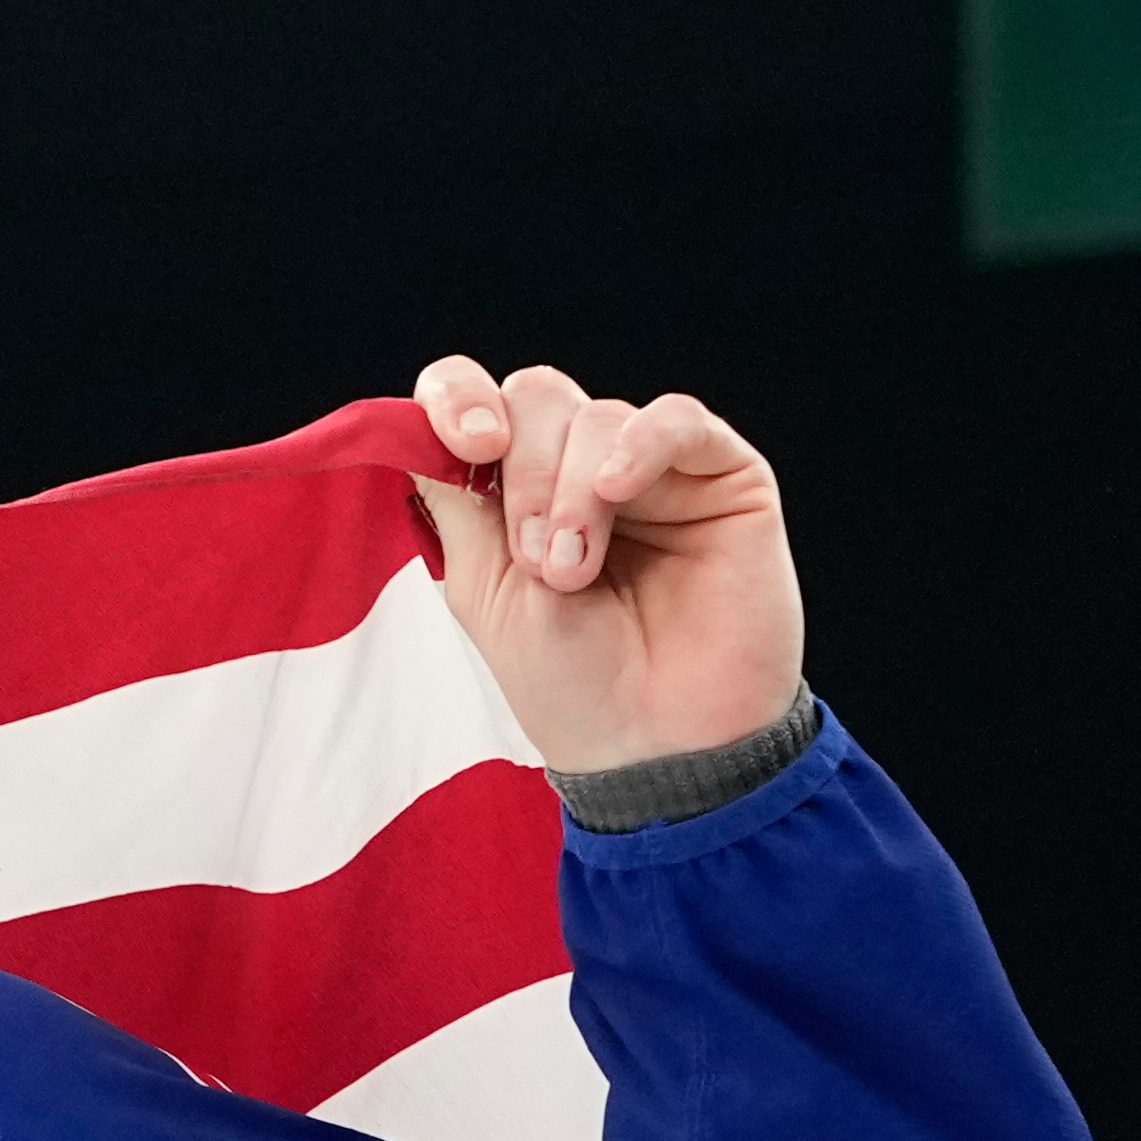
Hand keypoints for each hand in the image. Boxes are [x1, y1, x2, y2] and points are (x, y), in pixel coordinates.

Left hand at [404, 355, 803, 775]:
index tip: (467, 443)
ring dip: (575, 491)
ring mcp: (651, 469)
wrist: (654, 742)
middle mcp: (579, 469)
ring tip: (576, 572)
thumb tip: (419, 425)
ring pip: (597, 414)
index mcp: (512, 494)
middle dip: (522, 474)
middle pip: (535, 398)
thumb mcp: (485, 590)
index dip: (458, 399)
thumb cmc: (568, 683)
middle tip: (538, 560)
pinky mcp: (721, 475)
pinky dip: (642, 444)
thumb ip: (459, 502)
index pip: (475, 401)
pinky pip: (677, 419)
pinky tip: (623, 489)